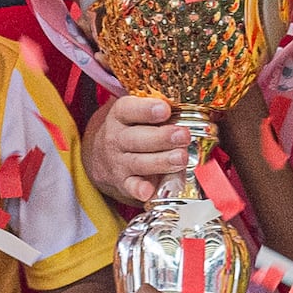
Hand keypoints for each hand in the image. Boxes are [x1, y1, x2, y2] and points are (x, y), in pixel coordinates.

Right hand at [82, 88, 197, 214]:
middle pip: (136, 138)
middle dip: (161, 137)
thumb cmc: (130, 129)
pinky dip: (139, 190)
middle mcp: (116, 138)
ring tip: (181, 158)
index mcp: (120, 115)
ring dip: (161, 161)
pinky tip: (148, 190)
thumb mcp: (135, 113)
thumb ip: (156, 107)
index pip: (129, 110)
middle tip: (183, 135)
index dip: (146, 109)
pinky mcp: (122, 182)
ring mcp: (119, 161)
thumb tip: (192, 102)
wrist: (100, 156)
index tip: (164, 110)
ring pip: (139, 162)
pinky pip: (130, 187)